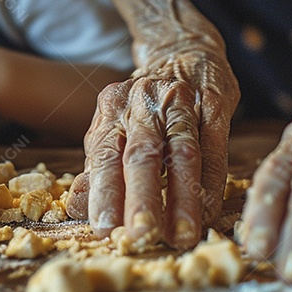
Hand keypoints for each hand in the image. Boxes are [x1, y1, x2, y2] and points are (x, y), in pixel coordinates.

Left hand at [66, 46, 238, 248]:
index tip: (105, 231)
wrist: (184, 54)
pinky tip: (208, 210)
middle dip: (141, 198)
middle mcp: (143, 103)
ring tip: (182, 235)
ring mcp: (181, 100)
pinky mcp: (214, 103)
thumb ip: (97, 170)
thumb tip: (77, 208)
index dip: (104, 193)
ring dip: (182, 197)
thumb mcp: (113, 130)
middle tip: (141, 238)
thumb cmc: (143, 108)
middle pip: (142, 154)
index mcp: (111, 110)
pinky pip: (215, 146)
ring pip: (182, 152)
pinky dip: (212, 182)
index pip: (104, 156)